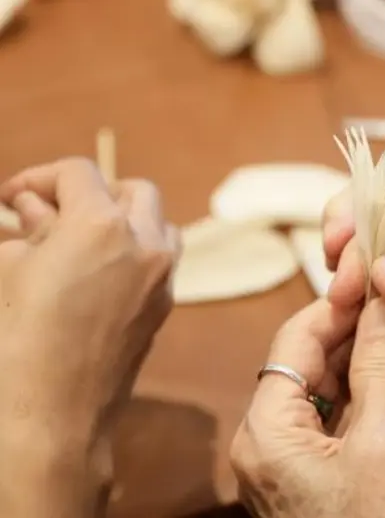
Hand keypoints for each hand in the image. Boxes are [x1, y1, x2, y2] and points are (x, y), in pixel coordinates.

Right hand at [0, 158, 178, 516]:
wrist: (53, 415)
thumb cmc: (16, 338)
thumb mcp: (9, 270)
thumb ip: (29, 227)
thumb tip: (35, 208)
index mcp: (102, 223)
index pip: (79, 172)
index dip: (39, 177)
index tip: (12, 199)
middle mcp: (145, 243)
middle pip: (133, 190)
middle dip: (93, 193)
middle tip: (52, 215)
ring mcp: (163, 276)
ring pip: (157, 223)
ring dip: (124, 220)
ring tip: (80, 241)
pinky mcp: (166, 306)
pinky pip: (159, 260)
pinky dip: (135, 251)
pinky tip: (99, 273)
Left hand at [230, 299, 384, 517]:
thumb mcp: (384, 445)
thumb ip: (380, 369)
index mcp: (265, 432)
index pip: (295, 341)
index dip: (339, 305)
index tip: (381, 277)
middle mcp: (266, 443)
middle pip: (310, 363)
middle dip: (362, 331)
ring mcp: (290, 463)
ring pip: (328, 390)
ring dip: (371, 360)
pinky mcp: (316, 477)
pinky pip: (339, 419)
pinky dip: (371, 394)